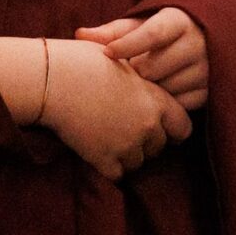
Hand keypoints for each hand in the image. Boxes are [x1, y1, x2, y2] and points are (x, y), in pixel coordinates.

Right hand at [41, 39, 191, 180]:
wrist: (52, 79)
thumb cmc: (83, 60)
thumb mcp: (121, 61)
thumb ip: (140, 80)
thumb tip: (144, 85)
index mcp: (155, 99)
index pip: (183, 127)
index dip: (172, 127)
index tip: (158, 124)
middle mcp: (147, 126)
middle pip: (159, 147)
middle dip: (146, 139)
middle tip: (123, 124)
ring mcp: (126, 146)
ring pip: (139, 163)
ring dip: (127, 153)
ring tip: (107, 133)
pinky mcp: (104, 160)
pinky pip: (118, 174)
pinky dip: (109, 165)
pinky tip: (97, 146)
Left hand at [76, 8, 208, 110]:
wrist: (202, 37)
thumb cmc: (161, 30)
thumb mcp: (142, 24)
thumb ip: (113, 30)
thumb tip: (80, 34)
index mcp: (178, 20)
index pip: (152, 34)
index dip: (127, 45)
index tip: (107, 53)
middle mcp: (197, 43)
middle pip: (153, 67)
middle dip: (133, 72)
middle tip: (124, 71)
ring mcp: (205, 69)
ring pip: (163, 89)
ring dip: (147, 90)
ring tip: (140, 81)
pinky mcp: (208, 92)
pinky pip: (177, 105)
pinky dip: (162, 102)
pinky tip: (156, 93)